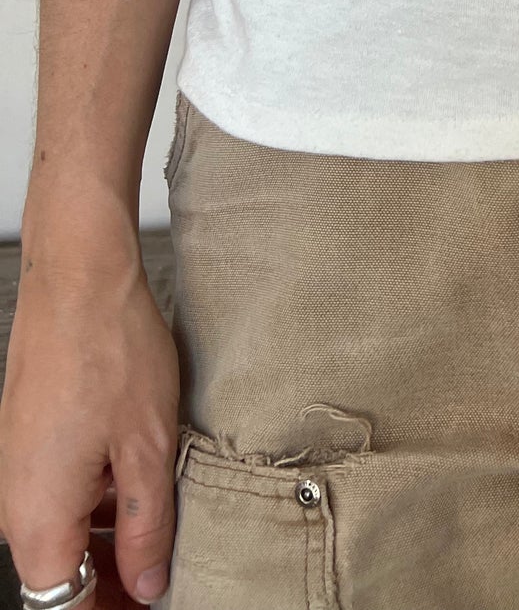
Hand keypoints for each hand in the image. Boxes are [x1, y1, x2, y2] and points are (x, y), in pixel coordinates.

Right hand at [0, 208, 179, 606]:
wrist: (78, 275)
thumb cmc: (110, 350)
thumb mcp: (149, 448)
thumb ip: (150, 529)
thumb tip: (147, 586)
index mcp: (39, 522)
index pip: (66, 607)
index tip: (153, 604)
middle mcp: (17, 505)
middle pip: (61, 575)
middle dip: (113, 582)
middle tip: (166, 572)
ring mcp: (19, 471)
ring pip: (64, 534)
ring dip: (111, 542)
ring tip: (168, 528)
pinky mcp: (29, 441)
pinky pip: (61, 494)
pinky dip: (100, 502)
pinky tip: (143, 482)